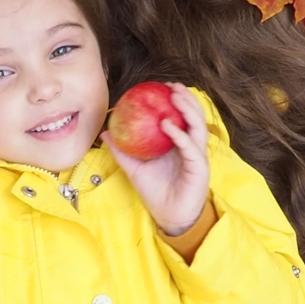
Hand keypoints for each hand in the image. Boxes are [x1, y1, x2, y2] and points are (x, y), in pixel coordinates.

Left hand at [100, 83, 210, 235]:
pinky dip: (180, 134)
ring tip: (175, 96)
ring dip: (188, 110)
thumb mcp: (134, 168)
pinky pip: (190, 147)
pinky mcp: (199, 168)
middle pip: (194, 117)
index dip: (177, 100)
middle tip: (173, 86)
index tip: (164, 86)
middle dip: (187, 99)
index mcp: (179, 144)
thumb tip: (105, 133)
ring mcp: (197, 156)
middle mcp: (191, 147)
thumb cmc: (155, 192)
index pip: (181, 116)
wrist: (168, 217)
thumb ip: (122, 151)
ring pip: (198, 127)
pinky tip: (168, 125)